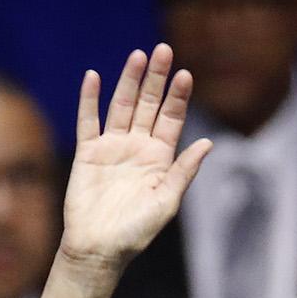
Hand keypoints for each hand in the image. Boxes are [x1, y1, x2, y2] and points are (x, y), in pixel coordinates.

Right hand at [61, 46, 212, 273]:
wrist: (101, 247)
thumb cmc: (137, 231)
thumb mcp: (168, 200)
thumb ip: (185, 171)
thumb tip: (208, 144)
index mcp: (160, 159)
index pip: (171, 120)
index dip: (178, 98)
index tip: (187, 74)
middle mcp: (137, 148)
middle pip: (148, 105)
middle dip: (156, 79)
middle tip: (164, 50)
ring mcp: (112, 147)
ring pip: (121, 106)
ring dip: (128, 81)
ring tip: (137, 55)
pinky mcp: (88, 152)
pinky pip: (88, 120)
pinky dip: (90, 99)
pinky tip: (95, 78)